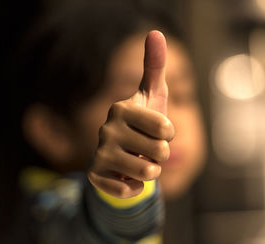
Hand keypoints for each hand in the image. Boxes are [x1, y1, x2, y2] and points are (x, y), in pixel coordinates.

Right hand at [87, 30, 173, 197]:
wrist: (126, 156)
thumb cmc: (145, 125)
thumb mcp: (153, 96)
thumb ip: (155, 67)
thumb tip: (155, 32)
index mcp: (121, 108)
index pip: (166, 127)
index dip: (169, 134)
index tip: (159, 131)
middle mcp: (106, 128)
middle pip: (161, 151)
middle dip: (162, 155)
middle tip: (148, 149)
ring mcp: (99, 153)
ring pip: (147, 172)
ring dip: (151, 171)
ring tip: (139, 162)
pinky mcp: (94, 175)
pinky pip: (129, 190)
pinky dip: (136, 187)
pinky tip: (127, 176)